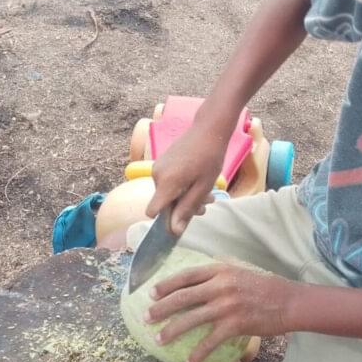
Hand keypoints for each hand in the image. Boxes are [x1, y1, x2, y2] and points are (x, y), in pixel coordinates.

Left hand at [144, 262, 297, 361]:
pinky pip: (210, 341)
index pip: (186, 276)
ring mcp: (227, 305)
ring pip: (191, 319)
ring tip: (159, 339)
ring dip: (171, 330)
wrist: (290, 301)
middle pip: (183, 297)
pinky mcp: (235, 325)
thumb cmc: (266, 287)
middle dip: (161, 308)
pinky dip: (198, 353)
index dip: (166, 284)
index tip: (151, 293)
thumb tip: (200, 280)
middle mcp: (221, 286)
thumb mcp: (241, 271)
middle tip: (146, 317)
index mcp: (221, 270)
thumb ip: (220, 274)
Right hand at [145, 120, 231, 234]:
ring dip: (185, 196)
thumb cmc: (209, 158)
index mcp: (165, 183)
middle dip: (184, 207)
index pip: (152, 211)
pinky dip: (181, 186)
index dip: (166, 220)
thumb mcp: (202, 187)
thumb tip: (174, 231)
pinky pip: (168, 182)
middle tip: (206, 203)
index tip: (183, 219)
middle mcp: (156, 175)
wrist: (207, 130)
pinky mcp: (161, 162)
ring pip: (168, 193)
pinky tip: (197, 180)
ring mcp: (157, 167)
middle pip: (164, 203)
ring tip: (207, 191)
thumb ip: (187, 209)